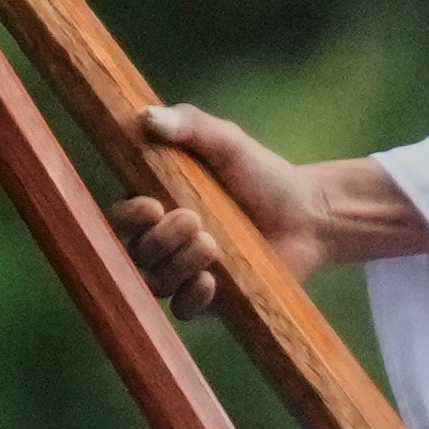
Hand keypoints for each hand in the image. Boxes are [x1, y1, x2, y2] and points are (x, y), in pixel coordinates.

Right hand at [115, 107, 324, 315]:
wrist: (308, 215)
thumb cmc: (263, 174)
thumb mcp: (227, 142)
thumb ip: (189, 125)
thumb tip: (147, 117)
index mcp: (159, 203)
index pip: (120, 218)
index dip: (127, 217)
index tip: (151, 205)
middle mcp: (165, 241)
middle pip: (136, 253)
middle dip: (161, 239)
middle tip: (195, 220)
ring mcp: (186, 271)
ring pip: (157, 282)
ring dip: (177, 265)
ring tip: (211, 244)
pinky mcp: (211, 299)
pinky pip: (182, 310)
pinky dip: (190, 299)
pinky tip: (210, 282)